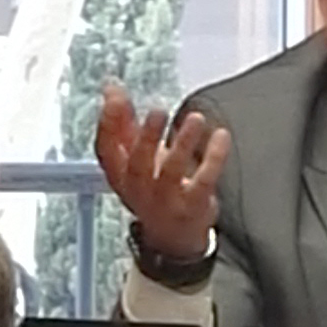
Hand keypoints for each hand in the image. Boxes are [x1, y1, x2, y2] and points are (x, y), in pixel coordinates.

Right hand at [94, 79, 229, 263]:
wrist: (174, 239)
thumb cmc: (153, 190)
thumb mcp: (134, 160)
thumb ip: (124, 124)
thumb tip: (111, 87)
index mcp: (120, 175)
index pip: (106, 151)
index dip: (108, 124)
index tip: (116, 97)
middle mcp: (140, 189)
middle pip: (137, 164)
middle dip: (146, 137)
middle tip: (157, 111)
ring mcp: (167, 200)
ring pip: (172, 171)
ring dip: (183, 143)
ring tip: (195, 119)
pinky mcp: (194, 206)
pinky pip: (204, 181)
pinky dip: (214, 158)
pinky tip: (220, 137)